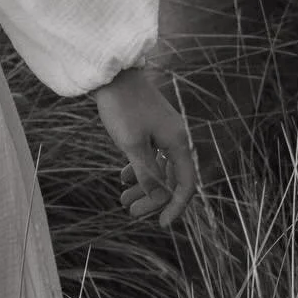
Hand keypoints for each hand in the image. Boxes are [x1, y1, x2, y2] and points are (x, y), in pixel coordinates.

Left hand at [94, 67, 197, 226]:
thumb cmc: (123, 106)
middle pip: (171, 178)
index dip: (175, 206)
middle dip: (154, 199)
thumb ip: (147, 173)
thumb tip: (158, 198)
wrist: (111, 72)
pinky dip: (139, 168)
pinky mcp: (150, 125)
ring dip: (144, 186)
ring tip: (123, 199)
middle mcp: (176, 137)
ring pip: (159, 167)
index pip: (185, 183)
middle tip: (132, 212)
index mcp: (178, 142)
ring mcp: (163, 131)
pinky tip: (124, 177)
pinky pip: (150, 154)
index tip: (162, 224)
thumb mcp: (132, 144)